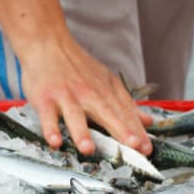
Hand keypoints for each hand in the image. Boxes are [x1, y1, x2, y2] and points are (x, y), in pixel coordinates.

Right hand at [20, 34, 152, 155]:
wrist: (48, 43)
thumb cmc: (78, 66)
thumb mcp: (107, 81)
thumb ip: (126, 104)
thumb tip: (148, 121)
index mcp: (105, 93)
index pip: (125, 115)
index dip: (138, 132)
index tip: (147, 148)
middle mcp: (89, 95)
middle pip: (108, 115)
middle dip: (122, 131)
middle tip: (135, 146)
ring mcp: (66, 96)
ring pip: (75, 116)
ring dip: (81, 133)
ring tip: (89, 150)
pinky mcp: (45, 98)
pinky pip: (48, 116)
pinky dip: (50, 128)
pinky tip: (55, 141)